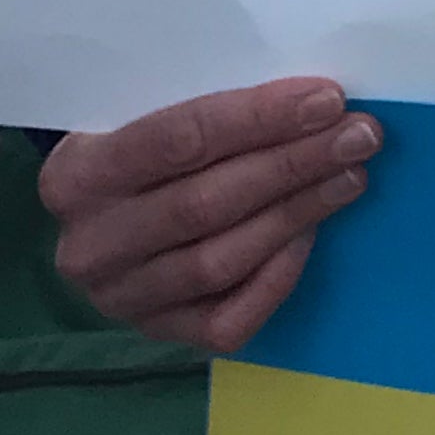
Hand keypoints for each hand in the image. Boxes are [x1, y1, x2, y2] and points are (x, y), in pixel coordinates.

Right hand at [40, 79, 379, 350]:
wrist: (113, 215)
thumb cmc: (149, 149)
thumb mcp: (156, 114)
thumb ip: (214, 106)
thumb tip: (315, 99)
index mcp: (75, 175)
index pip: (177, 140)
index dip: (259, 118)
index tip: (328, 100)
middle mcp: (88, 245)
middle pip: (204, 203)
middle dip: (292, 164)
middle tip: (359, 136)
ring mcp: (120, 298)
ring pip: (220, 260)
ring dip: (296, 213)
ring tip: (351, 175)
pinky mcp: (156, 336)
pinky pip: (227, 319)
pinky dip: (276, 277)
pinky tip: (312, 234)